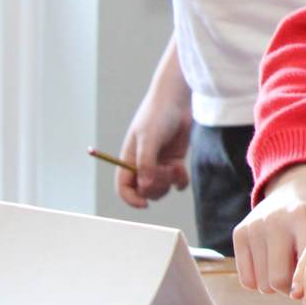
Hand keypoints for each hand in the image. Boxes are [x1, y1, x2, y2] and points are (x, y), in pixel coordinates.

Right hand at [116, 83, 192, 207]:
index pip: (124, 188)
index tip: (144, 204)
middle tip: (164, 171)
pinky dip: (180, 180)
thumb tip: (145, 186)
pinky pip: (177, 181)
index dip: (131, 199)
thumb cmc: (158, 115)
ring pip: (162, 188)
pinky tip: (181, 170)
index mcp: (129, 159)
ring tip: (174, 167)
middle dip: (155, 187)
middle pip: (145, 191)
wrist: (178, 100)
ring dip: (168, 182)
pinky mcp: (175, 160)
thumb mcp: (149, 138)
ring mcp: (159, 163)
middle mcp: (142, 164)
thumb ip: (146, 162)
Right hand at [233, 163, 305, 296]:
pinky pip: (247, 279)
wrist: (298, 182)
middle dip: (294, 290)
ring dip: (278, 287)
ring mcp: (254, 226)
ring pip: (262, 284)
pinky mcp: (239, 233)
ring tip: (292, 271)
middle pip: (279, 281)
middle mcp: (274, 220)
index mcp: (304, 216)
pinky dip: (261, 281)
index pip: (305, 269)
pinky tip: (275, 267)